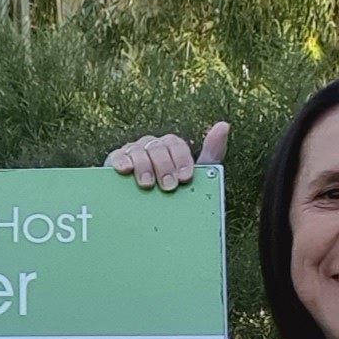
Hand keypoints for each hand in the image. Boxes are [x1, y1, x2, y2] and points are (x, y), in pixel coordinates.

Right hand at [106, 121, 228, 189]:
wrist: (149, 213)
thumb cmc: (174, 192)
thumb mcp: (196, 175)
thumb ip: (211, 152)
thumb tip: (224, 125)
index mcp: (170, 147)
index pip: (176, 144)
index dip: (182, 159)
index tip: (185, 178)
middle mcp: (151, 146)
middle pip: (158, 146)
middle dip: (164, 166)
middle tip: (168, 186)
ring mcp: (132, 152)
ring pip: (138, 150)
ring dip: (144, 166)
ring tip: (147, 184)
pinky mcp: (114, 162)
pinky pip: (116, 156)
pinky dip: (121, 161)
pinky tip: (125, 170)